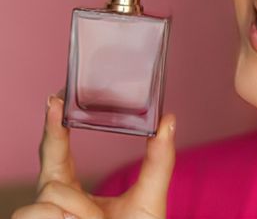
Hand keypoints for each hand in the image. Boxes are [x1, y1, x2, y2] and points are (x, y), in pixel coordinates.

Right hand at [12, 93, 176, 218]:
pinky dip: (68, 218)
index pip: (56, 152)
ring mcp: (41, 218)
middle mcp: (51, 202)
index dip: (53, 125)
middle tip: (65, 136)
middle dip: (62, 159)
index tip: (55, 98)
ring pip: (50, 196)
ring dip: (78, 211)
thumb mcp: (149, 196)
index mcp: (72, 189)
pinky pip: (39, 212)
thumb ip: (159, 160)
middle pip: (50, 172)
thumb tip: (169, 120)